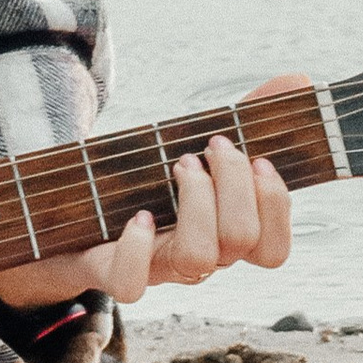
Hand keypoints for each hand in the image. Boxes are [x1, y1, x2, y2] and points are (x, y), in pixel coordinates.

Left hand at [0, 104, 296, 317]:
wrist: (62, 218)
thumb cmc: (140, 181)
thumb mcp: (191, 143)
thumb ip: (245, 117)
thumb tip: (299, 79)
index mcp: (222, 236)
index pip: (273, 250)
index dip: (276, 208)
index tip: (259, 159)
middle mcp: (197, 258)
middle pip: (242, 243)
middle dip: (232, 185)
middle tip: (209, 147)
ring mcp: (156, 269)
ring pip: (199, 261)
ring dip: (196, 205)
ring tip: (179, 164)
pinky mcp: (112, 273)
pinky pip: (134, 283)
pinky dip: (138, 246)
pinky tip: (137, 215)